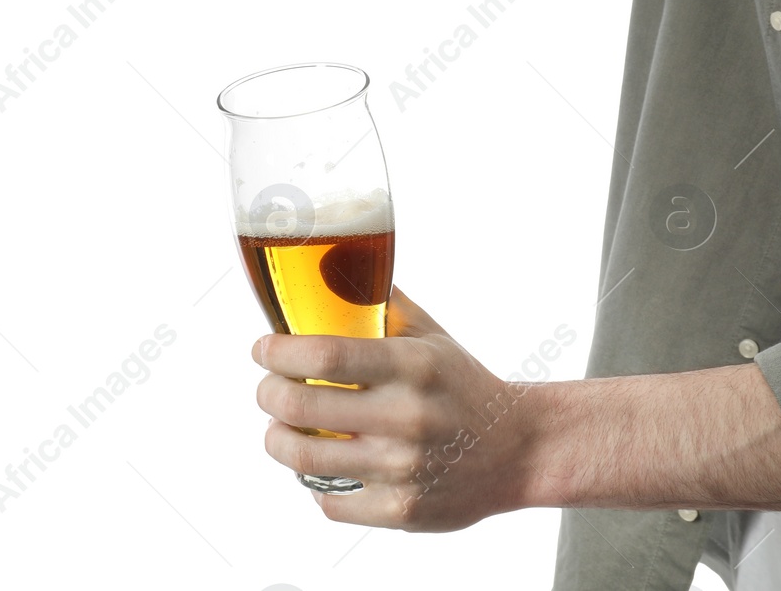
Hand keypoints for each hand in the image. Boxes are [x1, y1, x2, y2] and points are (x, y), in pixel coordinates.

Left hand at [252, 287, 532, 531]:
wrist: (519, 450)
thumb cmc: (461, 385)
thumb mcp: (428, 336)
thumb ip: (377, 304)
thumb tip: (322, 268)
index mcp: (412, 366)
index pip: (323, 355)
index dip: (277, 352)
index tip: (262, 349)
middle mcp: (408, 417)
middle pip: (301, 407)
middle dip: (267, 394)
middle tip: (267, 388)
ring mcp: (405, 469)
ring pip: (304, 459)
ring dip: (277, 440)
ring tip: (278, 428)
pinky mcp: (404, 511)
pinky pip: (328, 502)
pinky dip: (311, 484)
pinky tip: (318, 466)